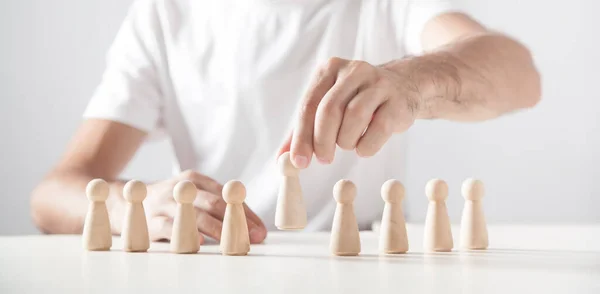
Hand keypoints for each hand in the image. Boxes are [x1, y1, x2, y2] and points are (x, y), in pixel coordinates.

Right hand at [114, 170, 266, 243]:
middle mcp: (181, 187)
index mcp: (194, 178)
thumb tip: (251, 225)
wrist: (125, 202)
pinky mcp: (152, 221)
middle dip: (238, 221)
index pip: (226, 194)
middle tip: (255, 236)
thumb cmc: (170, 201)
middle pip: (214, 203)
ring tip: (236, 242)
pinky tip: (202, 243)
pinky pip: (172, 229)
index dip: (246, 211)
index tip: (261, 229)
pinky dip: (187, 236)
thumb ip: (217, 205)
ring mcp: (165, 204)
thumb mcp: (191, 194)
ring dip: (219, 231)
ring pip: (195, 216)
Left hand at [277, 57, 420, 167]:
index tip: (299, 162)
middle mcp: (353, 70)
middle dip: (322, 140)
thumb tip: (281, 159)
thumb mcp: (328, 108)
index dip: (301, 137)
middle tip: (324, 159)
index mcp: (329, 69)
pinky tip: (363, 148)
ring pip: (354, 116)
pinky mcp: (398, 101)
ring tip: (347, 146)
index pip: (308, 105)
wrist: (403, 87)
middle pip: (329, 109)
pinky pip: (379, 128)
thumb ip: (303, 131)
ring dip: (346, 141)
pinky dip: (367, 145)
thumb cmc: (357, 101)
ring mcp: (378, 83)